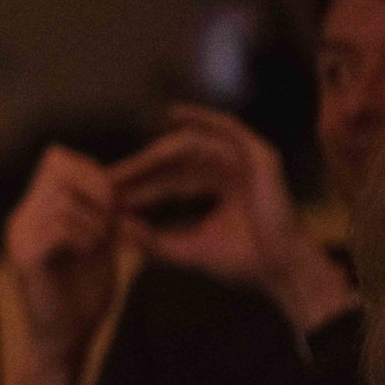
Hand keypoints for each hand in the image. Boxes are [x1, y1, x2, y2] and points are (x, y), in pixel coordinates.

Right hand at [4, 144, 123, 361]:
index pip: (56, 159)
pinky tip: (94, 253)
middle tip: (114, 218)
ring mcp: (19, 237)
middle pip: (57, 168)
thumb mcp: (97, 242)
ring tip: (105, 241)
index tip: (114, 202)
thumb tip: (112, 181)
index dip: (91, 170)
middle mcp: (21, 218)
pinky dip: (85, 235)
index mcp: (35, 211)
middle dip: (97, 188)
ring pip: (60, 198)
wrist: (66, 340)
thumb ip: (98, 212)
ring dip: (95, 217)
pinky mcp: (25, 259)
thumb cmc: (83, 295)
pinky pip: (58, 227)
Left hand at [108, 104, 353, 335]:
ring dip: (157, 154)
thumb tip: (114, 226)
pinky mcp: (260, 156)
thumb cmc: (238, 261)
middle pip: (175, 161)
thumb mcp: (182, 248)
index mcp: (216, 188)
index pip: (168, 179)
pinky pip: (228, 128)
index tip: (106, 192)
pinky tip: (175, 115)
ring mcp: (245, 161)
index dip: (138, 184)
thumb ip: (149, 238)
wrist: (278, 269)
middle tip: (107, 179)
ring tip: (129, 167)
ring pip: (192, 146)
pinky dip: (203, 117)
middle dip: (140, 168)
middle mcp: (229, 170)